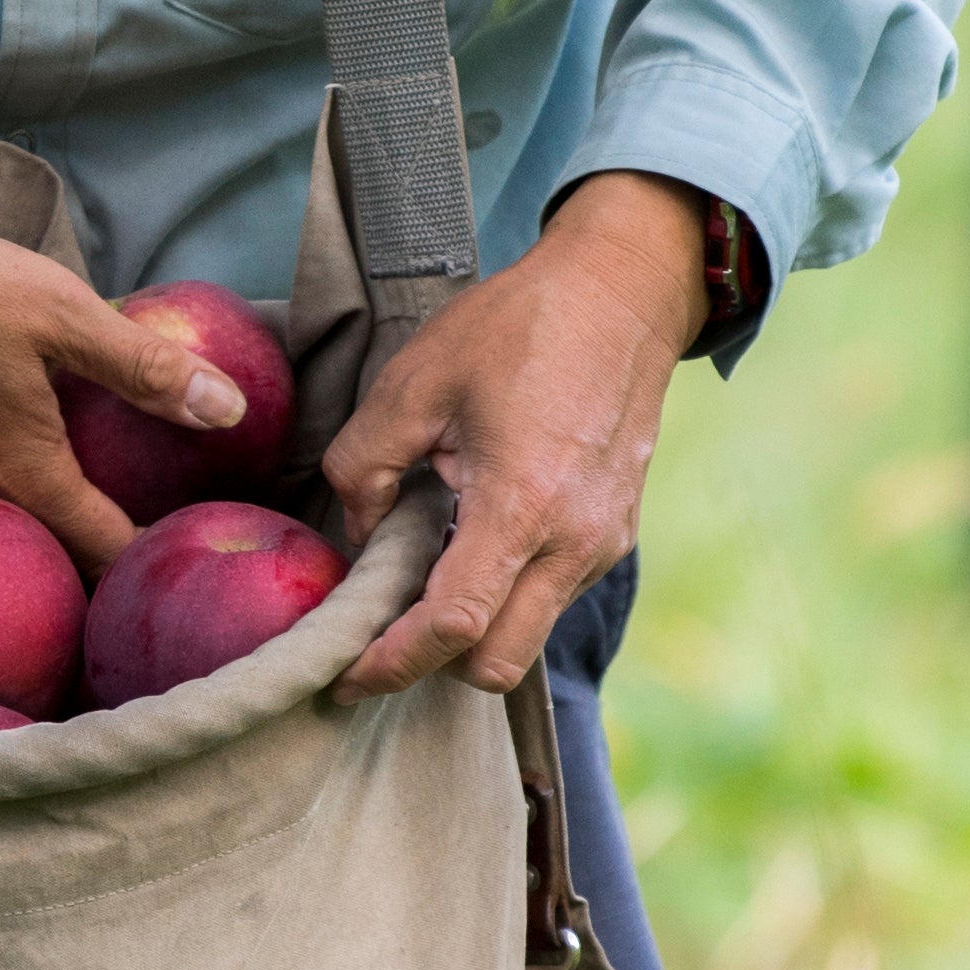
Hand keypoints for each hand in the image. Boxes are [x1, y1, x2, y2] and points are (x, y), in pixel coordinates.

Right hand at [0, 196, 247, 573]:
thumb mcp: (59, 313)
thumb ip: (144, 366)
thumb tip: (227, 411)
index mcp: (27, 479)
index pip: (109, 554)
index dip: (158, 558)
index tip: (194, 544)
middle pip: (60, 554)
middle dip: (111, 551)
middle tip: (164, 522)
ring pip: (14, 528)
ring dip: (59, 522)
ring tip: (108, 489)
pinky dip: (13, 488)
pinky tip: (30, 443)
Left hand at [323, 173, 708, 698]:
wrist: (622, 293)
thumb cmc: (518, 327)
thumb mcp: (414, 381)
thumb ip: (363, 463)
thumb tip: (354, 530)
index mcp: (522, 505)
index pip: (455, 626)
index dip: (393, 664)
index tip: (347, 675)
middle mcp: (574, 541)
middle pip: (497, 663)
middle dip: (432, 666)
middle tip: (376, 636)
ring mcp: (603, 543)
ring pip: (526, 635)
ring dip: (470, 629)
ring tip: (417, 575)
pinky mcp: (614, 534)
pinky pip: (549, 596)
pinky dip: (503, 597)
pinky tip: (466, 544)